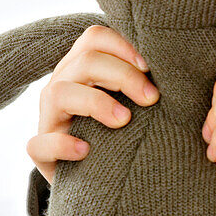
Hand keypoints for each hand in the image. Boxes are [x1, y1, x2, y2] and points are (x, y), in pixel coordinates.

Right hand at [26, 24, 159, 184]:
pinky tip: (85, 150)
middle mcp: (62, 85)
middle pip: (86, 61)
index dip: (124, 46)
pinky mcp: (40, 152)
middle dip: (124, 76)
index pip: (95, 37)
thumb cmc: (124, 130)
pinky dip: (62, 144)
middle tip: (152, 98)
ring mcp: (48, 117)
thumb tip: (176, 65)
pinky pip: (39, 143)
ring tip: (124, 120)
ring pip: (59, 93)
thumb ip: (144, 80)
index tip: (151, 67)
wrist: (102, 178)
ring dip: (96, 103)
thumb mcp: (133, 100)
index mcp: (82, 66)